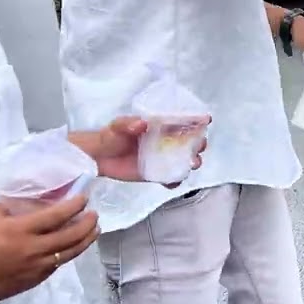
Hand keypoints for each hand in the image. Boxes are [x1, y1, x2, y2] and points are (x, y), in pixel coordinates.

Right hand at [0, 197, 97, 303]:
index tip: (84, 198)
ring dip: (85, 240)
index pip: (58, 215)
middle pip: (72, 236)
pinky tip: (70, 247)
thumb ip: (15, 208)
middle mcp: (33, 249)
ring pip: (70, 253)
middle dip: (88, 223)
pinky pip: (56, 266)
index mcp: (21, 229)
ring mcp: (36, 268)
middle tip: (94, 214)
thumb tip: (35, 205)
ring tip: (93, 231)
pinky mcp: (33, 280)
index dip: (76, 205)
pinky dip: (67, 254)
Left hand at [88, 117, 209, 185]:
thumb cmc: (110, 136)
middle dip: (199, 144)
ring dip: (191, 163)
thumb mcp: (117, 126)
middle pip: (190, 142)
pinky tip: (173, 183)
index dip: (197, 120)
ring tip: (190, 165)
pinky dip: (175, 181)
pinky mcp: (155, 174)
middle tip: (198, 148)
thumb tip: (141, 123)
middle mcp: (166, 142)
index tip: (206, 120)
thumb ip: (127, 124)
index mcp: (160, 126)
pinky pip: (170, 178)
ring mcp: (162, 159)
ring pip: (184, 161)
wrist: (97, 157)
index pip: (183, 122)